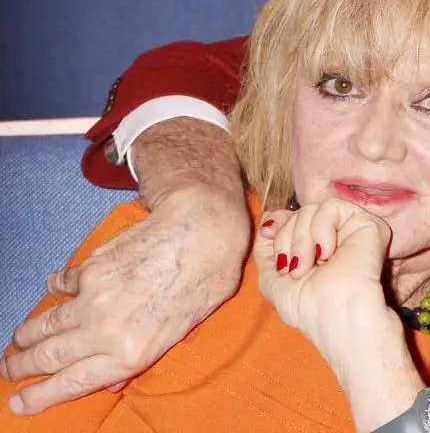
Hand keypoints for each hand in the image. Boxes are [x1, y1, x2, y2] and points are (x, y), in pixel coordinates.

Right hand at [2, 187, 249, 414]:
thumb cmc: (206, 278)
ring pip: (47, 324)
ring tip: (18, 343)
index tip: (21, 403)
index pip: (73, 382)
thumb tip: (114, 379)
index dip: (41, 395)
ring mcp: (93, 298)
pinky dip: (55, 291)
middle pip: (51, 356)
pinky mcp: (90, 269)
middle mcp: (106, 330)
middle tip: (9, 371)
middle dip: (23, 367)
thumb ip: (145, 356)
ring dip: (27, 336)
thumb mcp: (185, 329)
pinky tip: (53, 292)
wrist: (201, 230)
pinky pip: (63, 285)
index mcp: (133, 352)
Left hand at [255, 199, 424, 432]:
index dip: (277, 230)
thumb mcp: (273, 281)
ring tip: (314, 265)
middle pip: (295, 213)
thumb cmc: (309, 309)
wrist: (342, 319)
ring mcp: (351, 229)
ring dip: (302, 239)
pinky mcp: (368, 223)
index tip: (278, 258)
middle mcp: (332, 236)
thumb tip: (269, 219)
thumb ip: (266, 249)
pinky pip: (332, 206)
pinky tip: (329, 253)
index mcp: (314, 248)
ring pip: (311, 208)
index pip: (288, 219)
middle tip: (299, 270)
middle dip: (287, 241)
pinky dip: (322, 229)